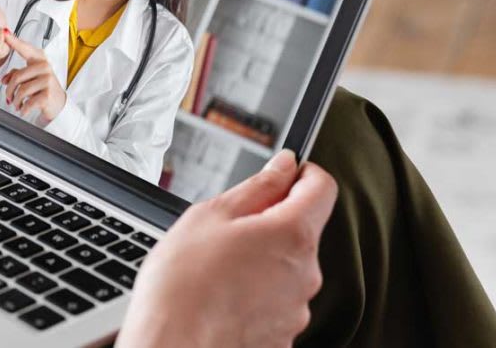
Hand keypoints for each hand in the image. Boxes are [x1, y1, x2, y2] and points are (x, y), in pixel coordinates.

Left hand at [0, 31, 66, 122]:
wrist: (58, 105)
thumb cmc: (43, 89)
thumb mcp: (30, 79)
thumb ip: (16, 75)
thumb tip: (4, 80)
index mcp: (39, 60)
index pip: (24, 49)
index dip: (13, 41)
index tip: (4, 33)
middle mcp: (44, 67)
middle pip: (17, 77)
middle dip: (9, 90)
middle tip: (9, 97)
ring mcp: (47, 80)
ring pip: (21, 90)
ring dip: (15, 101)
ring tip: (16, 104)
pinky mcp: (48, 94)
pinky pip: (28, 102)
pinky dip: (23, 109)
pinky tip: (23, 110)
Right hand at [117, 150, 337, 347]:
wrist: (174, 347)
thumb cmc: (183, 285)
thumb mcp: (210, 215)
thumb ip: (257, 186)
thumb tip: (283, 166)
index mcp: (292, 234)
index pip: (322, 187)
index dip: (301, 174)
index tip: (282, 175)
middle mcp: (306, 273)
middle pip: (300, 231)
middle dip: (268, 224)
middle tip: (225, 230)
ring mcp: (296, 309)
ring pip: (285, 269)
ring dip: (260, 262)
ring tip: (215, 271)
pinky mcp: (283, 336)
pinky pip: (275, 302)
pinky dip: (254, 296)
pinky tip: (221, 297)